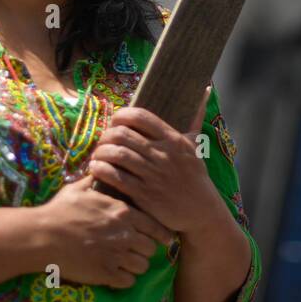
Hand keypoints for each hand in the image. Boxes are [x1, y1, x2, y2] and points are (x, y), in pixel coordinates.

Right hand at [33, 174, 174, 288]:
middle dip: (146, 250)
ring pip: (142, 266)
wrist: (42, 235)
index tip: (163, 238)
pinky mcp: (105, 274)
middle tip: (138, 250)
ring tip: (128, 263)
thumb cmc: (61, 210)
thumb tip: (101, 166)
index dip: (160, 233)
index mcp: (122, 212)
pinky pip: (128, 281)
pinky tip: (117, 274)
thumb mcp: (80, 188)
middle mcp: (124, 234)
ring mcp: (115, 256)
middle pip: (151, 248)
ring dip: (136, 265)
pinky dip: (125, 279)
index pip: (155, 226)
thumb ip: (97, 180)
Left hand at [88, 87, 224, 237]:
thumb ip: (195, 118)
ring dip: (100, 153)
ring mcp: (153, 175)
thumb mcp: (196, 145)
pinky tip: (96, 169)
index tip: (116, 121)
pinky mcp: (144, 195)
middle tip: (103, 141)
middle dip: (107, 135)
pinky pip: (116, 177)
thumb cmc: (195, 176)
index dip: (122, 115)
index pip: (141, 116)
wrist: (201, 212)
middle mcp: (163, 155)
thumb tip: (205, 89)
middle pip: (123, 135)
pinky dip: (101, 170)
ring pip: (117, 155)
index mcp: (173, 140)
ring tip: (97, 155)